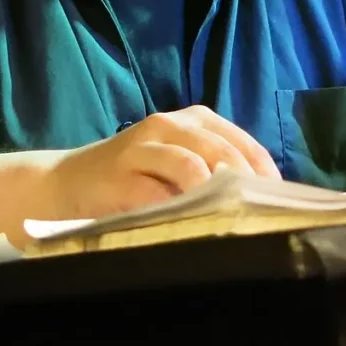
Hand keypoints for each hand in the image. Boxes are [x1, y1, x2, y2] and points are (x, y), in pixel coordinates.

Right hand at [35, 105, 280, 221]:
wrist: (63, 183)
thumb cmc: (133, 177)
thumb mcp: (178, 163)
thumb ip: (216, 171)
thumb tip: (269, 202)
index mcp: (194, 120)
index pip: (246, 143)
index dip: (267, 175)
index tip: (283, 206)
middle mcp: (170, 125)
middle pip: (223, 151)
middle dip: (247, 185)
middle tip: (263, 217)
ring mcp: (142, 147)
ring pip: (191, 165)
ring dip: (215, 194)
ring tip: (231, 219)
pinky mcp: (119, 175)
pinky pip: (155, 193)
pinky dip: (177, 209)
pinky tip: (190, 225)